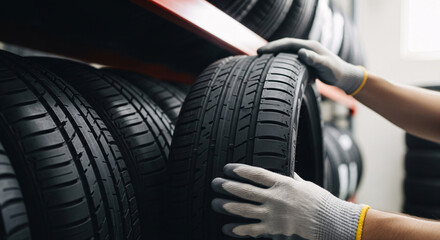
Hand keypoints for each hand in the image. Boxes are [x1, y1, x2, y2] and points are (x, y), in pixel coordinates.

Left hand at [211, 163, 367, 239]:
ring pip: (246, 209)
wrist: (328, 220)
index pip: (257, 174)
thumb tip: (286, 170)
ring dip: (229, 206)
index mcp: (282, 183)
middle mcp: (275, 197)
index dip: (241, 170)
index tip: (229, 168)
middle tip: (216, 183)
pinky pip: (254, 229)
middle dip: (229, 187)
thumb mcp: (305, 184)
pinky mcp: (274, 228)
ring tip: (216, 204)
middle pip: (246, 191)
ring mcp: (273, 214)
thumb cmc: (319, 200)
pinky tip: (229, 228)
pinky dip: (240, 229)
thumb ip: (292, 178)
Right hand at [258, 38, 366, 94]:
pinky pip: (290, 61)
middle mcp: (307, 49)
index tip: (261, 51)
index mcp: (309, 46)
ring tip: (262, 61)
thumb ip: (315, 60)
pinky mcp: (306, 63)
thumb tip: (301, 53)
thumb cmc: (337, 72)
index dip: (273, 46)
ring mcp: (306, 55)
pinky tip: (275, 69)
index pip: (287, 43)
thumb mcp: (326, 67)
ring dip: (275, 56)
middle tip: (257, 54)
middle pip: (285, 47)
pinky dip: (281, 63)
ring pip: (287, 54)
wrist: (345, 77)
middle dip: (271, 49)